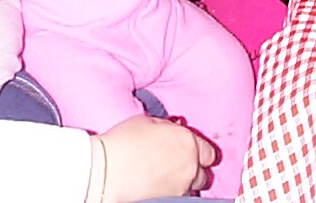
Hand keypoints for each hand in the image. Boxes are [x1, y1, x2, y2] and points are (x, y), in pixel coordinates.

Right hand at [95, 115, 214, 201]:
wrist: (107, 170)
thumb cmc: (123, 142)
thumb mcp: (147, 122)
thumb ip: (167, 128)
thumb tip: (171, 131)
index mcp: (187, 141)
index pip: (208, 152)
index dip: (199, 152)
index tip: (190, 152)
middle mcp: (190, 165)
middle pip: (203, 173)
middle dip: (193, 169)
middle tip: (177, 165)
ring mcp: (181, 187)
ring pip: (191, 187)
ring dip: (183, 181)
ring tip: (165, 177)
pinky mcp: (169, 201)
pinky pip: (178, 196)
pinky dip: (171, 191)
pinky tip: (156, 186)